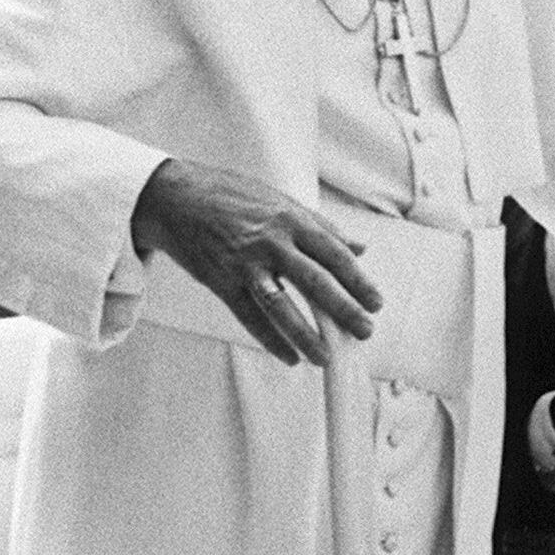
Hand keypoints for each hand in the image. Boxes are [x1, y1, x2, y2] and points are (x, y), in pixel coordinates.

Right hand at [131, 159, 379, 365]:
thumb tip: (361, 247)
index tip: (376, 303)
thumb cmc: (233, 196)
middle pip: (315, 281)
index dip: (358, 280)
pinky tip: (289, 356)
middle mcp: (271, 242)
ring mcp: (245, 263)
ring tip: (325, 357)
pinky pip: (249, 316)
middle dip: (343, 309)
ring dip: (305, 335)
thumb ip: (321, 226)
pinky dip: (270, 340)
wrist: (177, 197)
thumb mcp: (281, 201)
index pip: (334, 254)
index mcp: (291, 219)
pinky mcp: (221, 281)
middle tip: (365, 332)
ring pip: (281, 306)